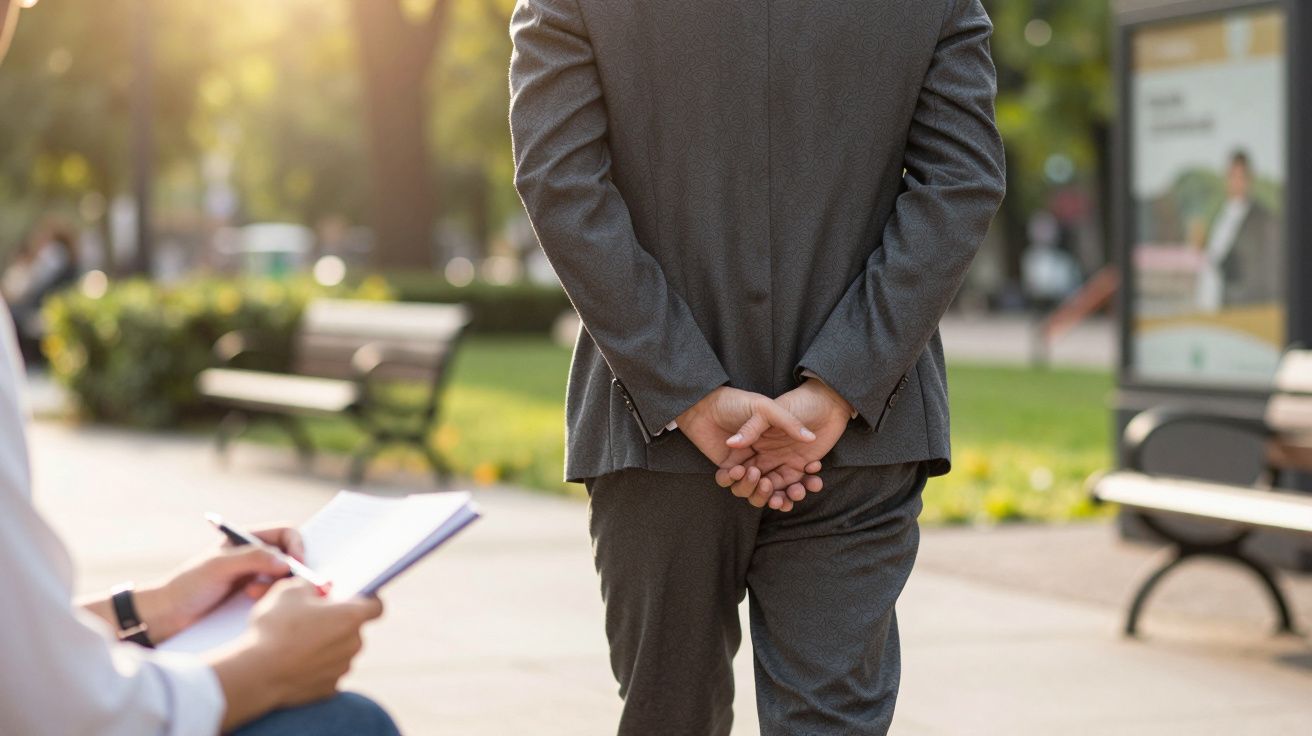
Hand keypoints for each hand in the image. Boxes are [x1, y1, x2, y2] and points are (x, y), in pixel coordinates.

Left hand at [136, 527, 302, 642]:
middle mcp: (254, 554)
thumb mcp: (219, 567)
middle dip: (291, 569)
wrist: (168, 616)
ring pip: (286, 576)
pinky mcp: (253, 596)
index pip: (287, 533)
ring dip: (278, 585)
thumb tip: (286, 562)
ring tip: (254, 595)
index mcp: (247, 539)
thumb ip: (252, 558)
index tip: (296, 564)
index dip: (297, 546)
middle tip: (283, 584)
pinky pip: (276, 593)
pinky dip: (273, 597)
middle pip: (291, 555)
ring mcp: (255, 576)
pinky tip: (254, 602)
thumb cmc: (188, 586)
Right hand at [208, 580, 383, 730]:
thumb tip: (314, 588)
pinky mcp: (329, 689)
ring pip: (340, 650)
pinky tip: (294, 663)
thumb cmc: (275, 628)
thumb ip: (309, 585)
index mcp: (351, 616)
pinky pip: (328, 671)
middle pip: (354, 628)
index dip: (366, 600)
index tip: (350, 599)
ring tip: (296, 643)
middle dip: (337, 622)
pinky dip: (316, 667)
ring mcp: (343, 669)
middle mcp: (354, 644)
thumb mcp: (288, 590)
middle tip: (310, 619)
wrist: (255, 673)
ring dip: (326, 645)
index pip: (377, 606)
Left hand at [677, 386, 817, 500]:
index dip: (802, 484)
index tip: (810, 484)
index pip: (792, 476)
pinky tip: (736, 469)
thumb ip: (788, 423)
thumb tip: (811, 439)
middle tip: (780, 495)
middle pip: (774, 490)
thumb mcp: (766, 408)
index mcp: (777, 450)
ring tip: (754, 473)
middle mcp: (762, 461)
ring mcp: (744, 466)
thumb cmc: (738, 402)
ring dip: (756, 490)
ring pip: (753, 492)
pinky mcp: (726, 468)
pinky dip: (734, 481)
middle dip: (780, 496)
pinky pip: (731, 484)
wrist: (705, 402)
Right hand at [729, 378, 853, 510]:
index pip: (739, 474)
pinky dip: (805, 486)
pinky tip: (814, 476)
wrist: (826, 400)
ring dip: (785, 497)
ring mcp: (783, 463)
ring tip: (797, 491)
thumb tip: (730, 444)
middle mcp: (765, 458)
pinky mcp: (801, 466)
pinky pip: (798, 484)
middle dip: (763, 494)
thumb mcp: (768, 410)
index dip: (742, 481)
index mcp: (752, 447)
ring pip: (778, 490)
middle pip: (756, 488)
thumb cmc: (795, 402)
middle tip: (773, 489)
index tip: (753, 475)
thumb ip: (751, 428)